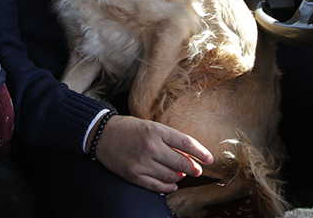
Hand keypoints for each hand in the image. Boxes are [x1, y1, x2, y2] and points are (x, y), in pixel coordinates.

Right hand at [93, 114, 213, 193]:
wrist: (102, 135)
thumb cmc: (129, 128)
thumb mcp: (151, 127)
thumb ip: (169, 139)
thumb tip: (188, 155)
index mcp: (156, 131)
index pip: (186, 143)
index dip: (201, 152)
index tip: (210, 159)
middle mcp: (150, 147)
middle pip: (181, 162)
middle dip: (193, 168)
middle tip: (197, 170)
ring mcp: (142, 163)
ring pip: (171, 176)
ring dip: (180, 177)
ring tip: (182, 175)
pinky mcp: (134, 175)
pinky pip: (156, 186)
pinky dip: (168, 187)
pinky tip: (172, 184)